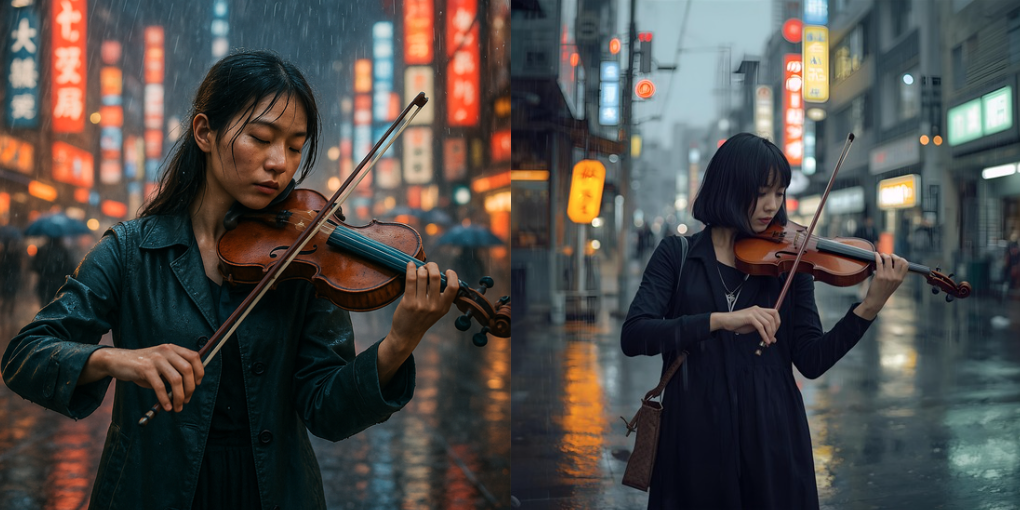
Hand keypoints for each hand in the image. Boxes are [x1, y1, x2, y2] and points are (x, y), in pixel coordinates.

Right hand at [86, 344, 203, 411]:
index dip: (199, 372)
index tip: (197, 385)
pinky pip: (160, 386)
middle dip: (190, 388)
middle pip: (187, 370)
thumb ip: (174, 373)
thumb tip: (187, 392)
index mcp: (172, 348)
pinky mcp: (144, 368)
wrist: (117, 361)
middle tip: (186, 400)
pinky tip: (167, 407)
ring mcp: (155, 359)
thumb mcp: (161, 365)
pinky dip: (165, 399)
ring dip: (180, 396)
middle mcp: (166, 351)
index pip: (194, 357)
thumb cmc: (142, 367)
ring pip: (176, 379)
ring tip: (178, 407)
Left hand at [387, 261, 458, 354]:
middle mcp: (434, 306)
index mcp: (444, 307)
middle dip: (432, 266)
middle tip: (428, 266)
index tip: (446, 271)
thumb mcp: (437, 311)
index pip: (454, 287)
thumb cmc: (421, 319)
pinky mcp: (408, 303)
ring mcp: (421, 305)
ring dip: (420, 268)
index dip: (452, 275)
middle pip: (436, 277)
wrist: (406, 335)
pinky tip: (410, 265)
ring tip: (419, 269)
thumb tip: (439, 274)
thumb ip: (441, 296)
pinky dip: (410, 269)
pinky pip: (410, 280)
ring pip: (422, 276)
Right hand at [713, 306, 780, 346]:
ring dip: (770, 333)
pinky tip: (764, 340)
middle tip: (772, 338)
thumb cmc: (738, 324)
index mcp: (759, 309)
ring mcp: (753, 312)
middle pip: (773, 318)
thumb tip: (773, 339)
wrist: (725, 321)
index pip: (774, 312)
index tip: (775, 332)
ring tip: (768, 341)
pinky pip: (760, 327)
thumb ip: (763, 330)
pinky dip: (764, 335)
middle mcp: (757, 309)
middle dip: (774, 329)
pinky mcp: (749, 317)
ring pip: (768, 323)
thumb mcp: (753, 327)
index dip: (777, 322)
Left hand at [863, 251, 908, 309]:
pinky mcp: (879, 276)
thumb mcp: (894, 284)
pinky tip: (875, 254)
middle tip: (888, 256)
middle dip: (893, 255)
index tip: (895, 259)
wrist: (876, 300)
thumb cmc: (884, 291)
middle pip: (898, 260)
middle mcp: (895, 277)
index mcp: (900, 278)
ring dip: (884, 255)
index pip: (906, 264)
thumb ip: (897, 275)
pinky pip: (879, 262)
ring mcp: (887, 276)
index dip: (901, 259)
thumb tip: (895, 264)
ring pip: (888, 259)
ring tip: (881, 256)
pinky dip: (877, 256)